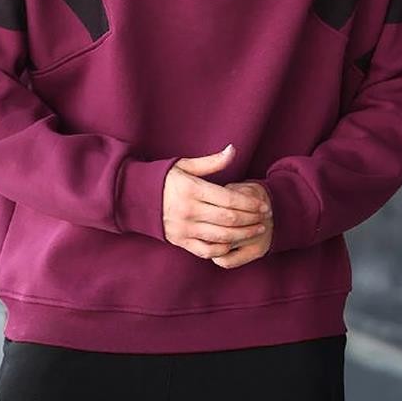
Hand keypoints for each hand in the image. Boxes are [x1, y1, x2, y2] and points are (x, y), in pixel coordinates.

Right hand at [163, 144, 271, 260]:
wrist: (136, 197)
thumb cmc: (165, 178)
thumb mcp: (186, 165)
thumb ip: (212, 162)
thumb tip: (233, 149)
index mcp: (192, 190)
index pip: (229, 199)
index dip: (250, 204)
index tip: (263, 205)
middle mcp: (188, 211)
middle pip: (229, 219)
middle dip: (251, 219)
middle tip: (265, 218)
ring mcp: (184, 228)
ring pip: (221, 236)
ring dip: (243, 234)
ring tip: (257, 230)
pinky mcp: (180, 241)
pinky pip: (206, 250)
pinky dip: (223, 249)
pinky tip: (234, 242)